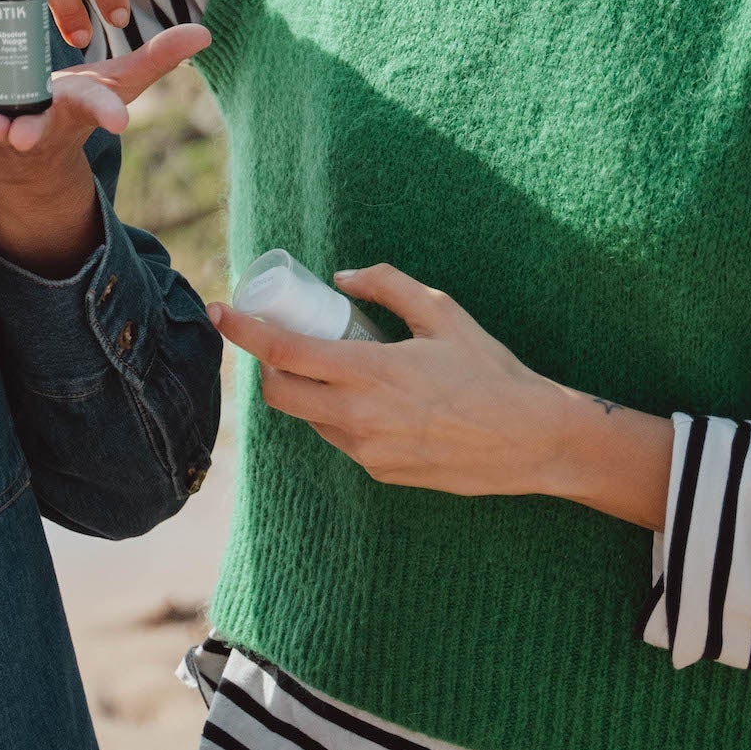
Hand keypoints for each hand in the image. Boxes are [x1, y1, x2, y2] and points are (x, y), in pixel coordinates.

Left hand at [0, 20, 210, 275]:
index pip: (96, 108)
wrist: (27, 162)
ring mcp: (3, 135)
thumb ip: (159, 56)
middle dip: (31, 132)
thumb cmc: (76, 108)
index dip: (108, 113)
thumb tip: (205, 32)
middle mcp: (42, 126)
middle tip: (21, 135)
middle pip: (39, 129)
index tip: (119, 122)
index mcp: (77, 108)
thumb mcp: (118, 82)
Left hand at [210, 263, 673, 528]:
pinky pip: (342, 439)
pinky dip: (340, 415)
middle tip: (282, 339)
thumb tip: (343, 276)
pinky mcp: (381, 473)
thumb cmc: (490, 370)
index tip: (220, 311)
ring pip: (310, 418)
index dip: (243, 331)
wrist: (530, 440)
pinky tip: (374, 397)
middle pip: (280, 394)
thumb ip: (387, 286)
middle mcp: (358, 418)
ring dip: (306, 391)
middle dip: (268, 366)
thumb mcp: (441, 312)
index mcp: (368, 373)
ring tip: (337, 364)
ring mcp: (368, 452)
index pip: (282, 354)